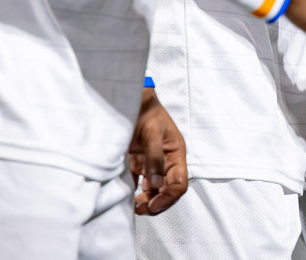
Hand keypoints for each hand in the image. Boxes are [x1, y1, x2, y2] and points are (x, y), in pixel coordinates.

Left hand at [129, 88, 187, 215]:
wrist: (128, 98)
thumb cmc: (146, 111)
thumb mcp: (152, 133)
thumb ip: (154, 158)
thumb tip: (157, 184)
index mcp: (176, 154)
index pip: (179, 184)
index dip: (168, 197)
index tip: (153, 204)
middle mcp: (166, 161)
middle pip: (167, 190)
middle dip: (157, 202)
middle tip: (140, 209)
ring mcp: (152, 163)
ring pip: (154, 189)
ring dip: (146, 200)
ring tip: (134, 206)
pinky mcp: (138, 163)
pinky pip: (139, 183)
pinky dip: (134, 192)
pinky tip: (126, 196)